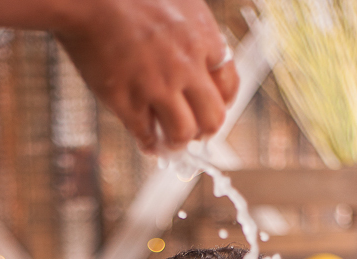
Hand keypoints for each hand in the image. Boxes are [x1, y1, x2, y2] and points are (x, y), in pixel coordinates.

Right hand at [57, 0, 237, 151]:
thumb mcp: (175, 0)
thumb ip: (190, 29)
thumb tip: (196, 59)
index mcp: (201, 35)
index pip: (229, 85)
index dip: (220, 104)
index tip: (208, 109)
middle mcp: (186, 64)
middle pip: (213, 118)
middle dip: (204, 131)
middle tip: (193, 133)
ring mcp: (157, 85)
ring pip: (183, 133)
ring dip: (177, 142)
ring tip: (167, 141)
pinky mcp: (128, 101)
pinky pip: (147, 136)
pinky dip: (149, 145)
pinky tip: (147, 143)